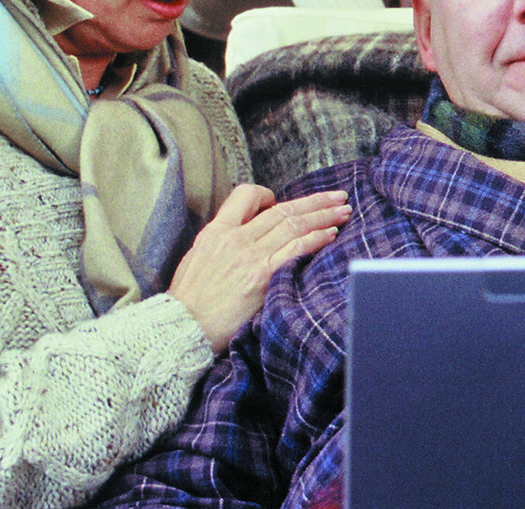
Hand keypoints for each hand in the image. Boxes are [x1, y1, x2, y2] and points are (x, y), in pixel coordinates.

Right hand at [167, 185, 350, 352]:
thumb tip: (243, 237)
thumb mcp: (195, 261)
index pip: (246, 196)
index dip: (270, 195)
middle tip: (338, 196)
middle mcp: (235, 239)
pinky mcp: (261, 277)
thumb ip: (219, 244)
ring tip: (343, 211)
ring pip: (294, 225)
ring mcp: (249, 257)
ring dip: (323, 216)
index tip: (284, 200)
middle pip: (282, 210)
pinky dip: (316, 239)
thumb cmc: (187, 303)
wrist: (180, 330)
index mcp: (216, 232)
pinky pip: (295, 249)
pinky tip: (331, 234)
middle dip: (314, 202)